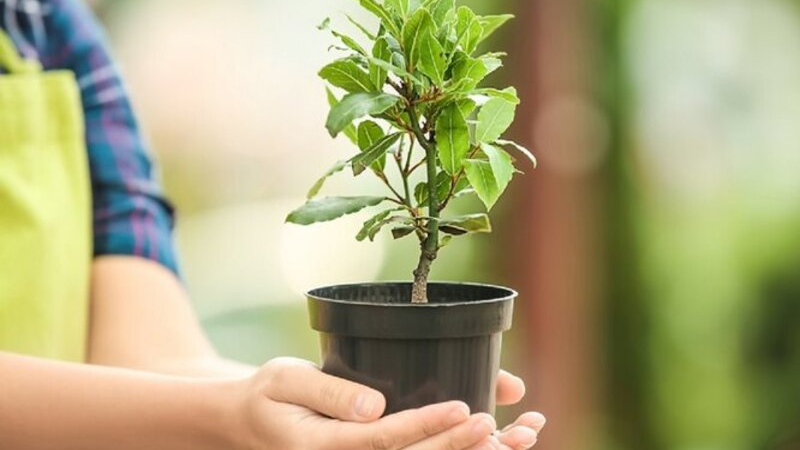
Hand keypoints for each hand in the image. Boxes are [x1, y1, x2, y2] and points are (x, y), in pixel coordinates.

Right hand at [227, 357, 544, 449]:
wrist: (251, 421)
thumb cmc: (268, 394)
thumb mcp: (285, 381)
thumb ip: (328, 392)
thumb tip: (375, 407)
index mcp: (325, 448)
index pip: (385, 441)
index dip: (427, 426)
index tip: (465, 409)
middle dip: (460, 446)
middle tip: (499, 424)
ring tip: (515, 437)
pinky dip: (454, 449)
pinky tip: (492, 441)